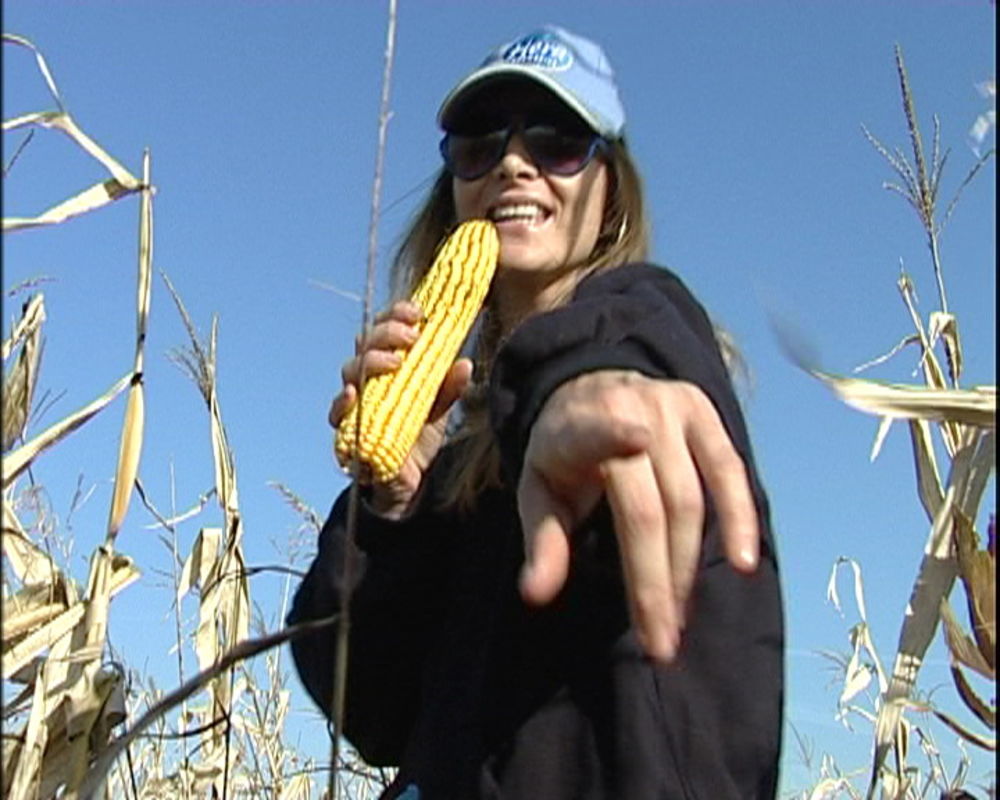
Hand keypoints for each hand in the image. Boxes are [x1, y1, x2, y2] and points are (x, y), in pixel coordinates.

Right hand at [329, 301, 470, 517]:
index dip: (396, 315)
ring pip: (350, 371)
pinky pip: (337, 414)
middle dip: (386, 333)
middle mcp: (367, 381)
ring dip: (370, 361)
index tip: (418, 312)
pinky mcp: (347, 432)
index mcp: (388, 368)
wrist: (409, 484)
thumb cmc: (418, 440)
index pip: (384, 331)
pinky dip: (343, 403)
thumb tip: (465, 364)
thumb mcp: (439, 411)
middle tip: (411, 336)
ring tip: (395, 362)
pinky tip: (354, 395)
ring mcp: (355, 404)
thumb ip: (448, 388)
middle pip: (365, 344)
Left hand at [516, 371, 758, 661]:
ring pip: (690, 500)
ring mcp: (670, 407)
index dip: (614, 435)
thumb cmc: (563, 454)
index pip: (594, 435)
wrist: (592, 388)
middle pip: (649, 508)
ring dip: (686, 569)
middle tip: (658, 641)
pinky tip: (744, 562)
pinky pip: (729, 470)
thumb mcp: (537, 489)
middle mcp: (629, 408)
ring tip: (677, 621)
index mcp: (576, 426)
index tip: (636, 440)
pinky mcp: (702, 410)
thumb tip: (535, 595)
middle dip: (654, 580)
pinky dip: (740, 517)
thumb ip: (542, 540)